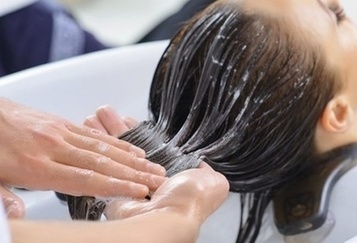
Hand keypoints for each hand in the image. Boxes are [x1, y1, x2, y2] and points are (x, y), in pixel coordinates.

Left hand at [0, 98, 165, 217]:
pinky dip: (116, 143)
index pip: (85, 179)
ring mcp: (58, 132)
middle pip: (102, 163)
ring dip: (132, 159)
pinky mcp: (59, 122)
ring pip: (103, 148)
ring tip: (153, 167)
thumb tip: (19, 215)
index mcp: (35, 165)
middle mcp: (52, 146)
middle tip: (158, 181)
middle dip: (134, 173)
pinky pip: (94, 135)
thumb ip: (4, 198)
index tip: (138, 191)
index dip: (115, 187)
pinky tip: (131, 150)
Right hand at [87, 107, 228, 222]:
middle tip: (107, 112)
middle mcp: (143, 179)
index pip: (148, 149)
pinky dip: (94, 142)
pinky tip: (90, 125)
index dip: (138, 132)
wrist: (168, 216)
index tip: (128, 118)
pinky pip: (100, 161)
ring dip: (104, 130)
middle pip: (126, 147)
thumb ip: (207, 172)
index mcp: (166, 175)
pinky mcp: (108, 186)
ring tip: (98, 113)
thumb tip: (204, 166)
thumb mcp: (214, 183)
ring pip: (111, 151)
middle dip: (116, 128)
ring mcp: (125, 182)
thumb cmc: (190, 199)